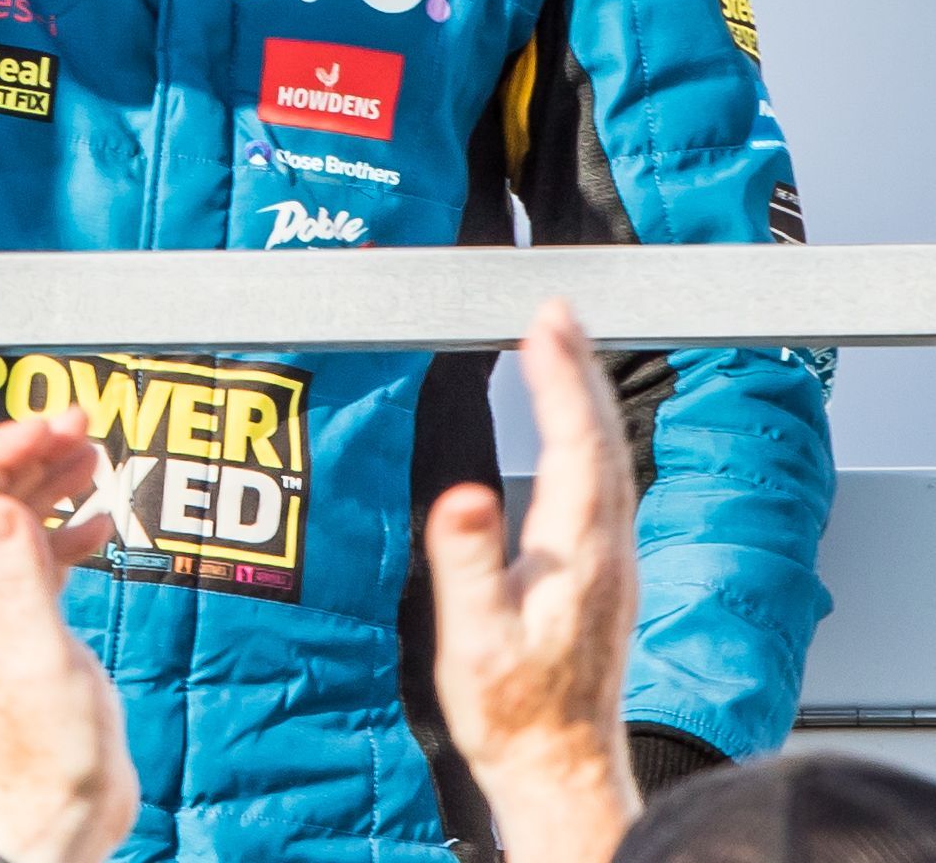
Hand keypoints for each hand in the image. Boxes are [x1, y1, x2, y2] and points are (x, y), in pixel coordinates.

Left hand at [0, 407, 137, 862]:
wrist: (58, 812)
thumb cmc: (47, 751)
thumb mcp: (37, 657)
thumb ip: (19, 578)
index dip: (1, 447)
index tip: (49, 424)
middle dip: (32, 450)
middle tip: (79, 424)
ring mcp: (10, 614)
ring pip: (18, 523)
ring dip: (51, 482)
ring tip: (91, 455)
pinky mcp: (38, 634)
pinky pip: (45, 561)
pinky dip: (71, 531)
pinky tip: (101, 525)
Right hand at [426, 300, 640, 862]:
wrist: (560, 769)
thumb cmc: (513, 714)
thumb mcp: (473, 642)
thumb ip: (469, 564)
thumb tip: (464, 494)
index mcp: (575, 553)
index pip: (575, 442)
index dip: (559, 377)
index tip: (544, 321)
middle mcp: (605, 548)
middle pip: (601, 436)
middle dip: (579, 366)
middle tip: (556, 307)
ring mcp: (611, 559)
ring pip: (609, 454)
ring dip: (588, 393)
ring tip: (564, 345)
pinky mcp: (604, 571)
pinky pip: (605, 477)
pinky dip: (589, 431)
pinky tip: (575, 424)